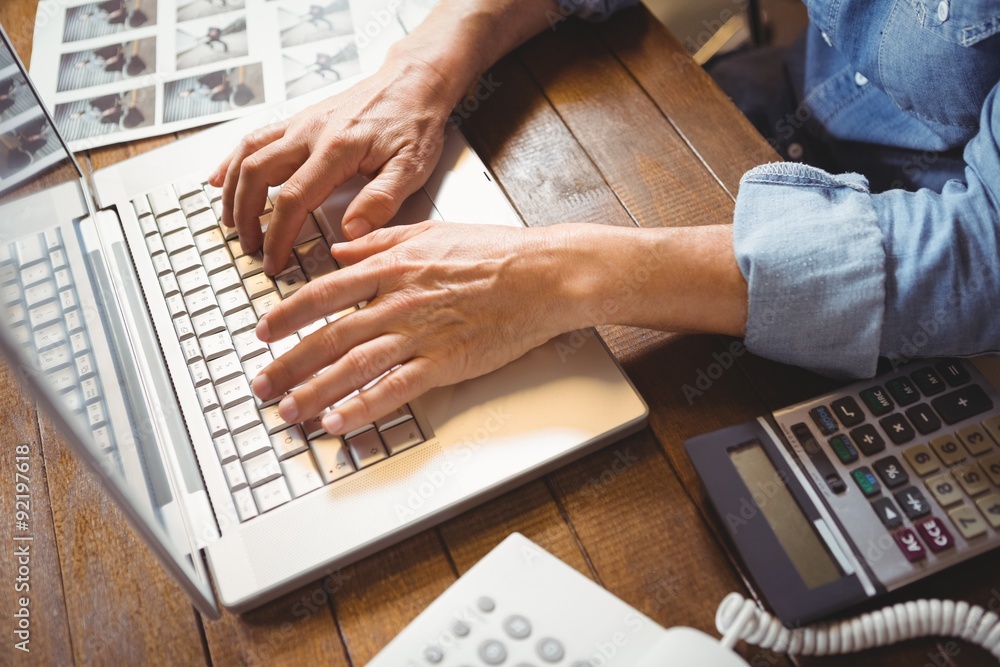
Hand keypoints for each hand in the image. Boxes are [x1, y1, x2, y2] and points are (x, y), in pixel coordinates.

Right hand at [207, 58, 455, 274]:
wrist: (413, 81)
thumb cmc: (415, 122)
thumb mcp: (411, 167)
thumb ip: (381, 201)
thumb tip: (352, 233)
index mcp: (336, 149)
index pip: (293, 199)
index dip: (278, 235)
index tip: (274, 261)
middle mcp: (310, 132)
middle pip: (256, 175)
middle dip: (246, 216)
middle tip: (249, 246)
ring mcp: (301, 123)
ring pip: (248, 154)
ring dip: (232, 190)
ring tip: (230, 221)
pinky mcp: (300, 119)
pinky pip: (255, 138)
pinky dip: (232, 160)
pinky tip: (219, 178)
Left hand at [250, 222, 579, 434]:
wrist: (542, 274)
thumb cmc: (495, 252)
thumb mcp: (430, 232)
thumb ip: (380, 241)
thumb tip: (340, 250)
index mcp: (390, 268)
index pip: (323, 293)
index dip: (286, 315)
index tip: (264, 331)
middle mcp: (396, 301)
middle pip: (328, 336)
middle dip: (287, 364)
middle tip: (260, 385)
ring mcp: (419, 334)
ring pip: (352, 366)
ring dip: (313, 391)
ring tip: (287, 411)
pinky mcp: (445, 362)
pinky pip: (394, 389)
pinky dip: (362, 408)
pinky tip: (338, 422)